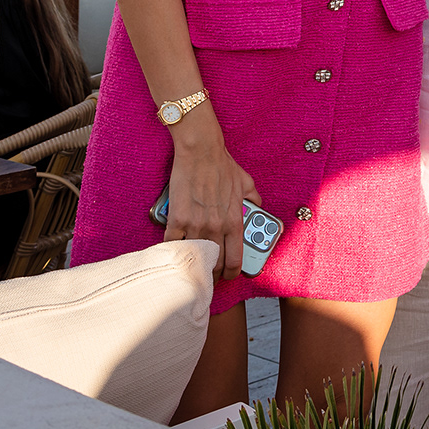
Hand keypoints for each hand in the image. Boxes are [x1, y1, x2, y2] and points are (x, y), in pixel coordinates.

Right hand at [162, 134, 259, 280]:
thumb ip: (253, 199)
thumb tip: (257, 207)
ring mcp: (197, 225)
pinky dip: (172, 251)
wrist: (201, 152)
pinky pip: (173, 244)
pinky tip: (172, 254)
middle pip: (215, 264)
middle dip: (212, 273)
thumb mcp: (246, 183)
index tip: (228, 276)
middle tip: (208, 273)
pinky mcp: (178, 219)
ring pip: (195, 258)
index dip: (231, 273)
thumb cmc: (223, 166)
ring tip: (190, 267)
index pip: (235, 259)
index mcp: (235, 221)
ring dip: (192, 264)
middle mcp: (217, 227)